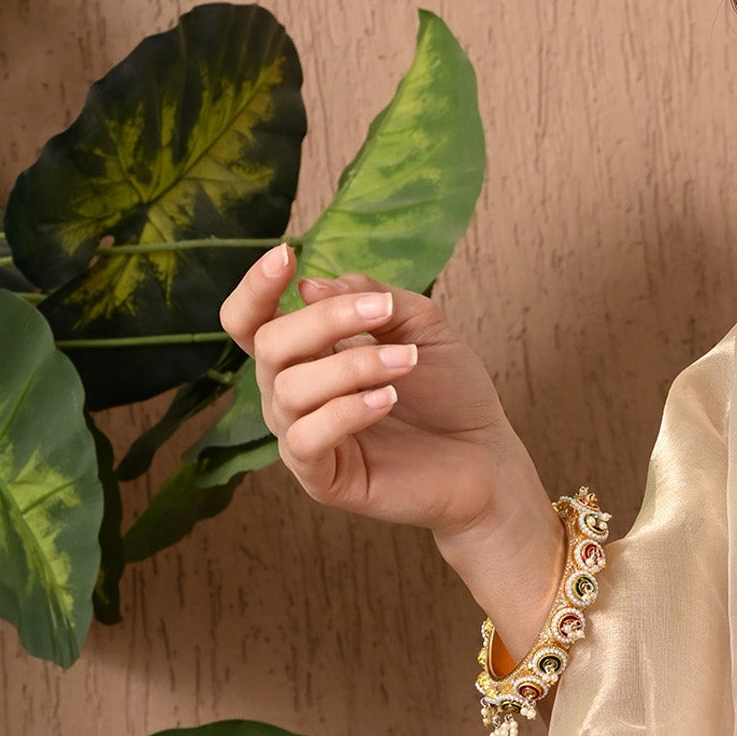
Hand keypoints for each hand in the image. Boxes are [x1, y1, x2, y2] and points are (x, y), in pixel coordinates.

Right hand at [218, 243, 565, 652]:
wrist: (486, 455)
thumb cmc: (448, 389)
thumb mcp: (420, 325)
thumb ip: (371, 297)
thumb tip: (310, 287)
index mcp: (306, 353)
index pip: (250, 320)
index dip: (255, 288)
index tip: (286, 256)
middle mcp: (291, 392)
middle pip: (268, 344)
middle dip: (325, 321)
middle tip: (383, 314)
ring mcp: (302, 436)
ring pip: (288, 389)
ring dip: (352, 365)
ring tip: (407, 362)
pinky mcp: (321, 478)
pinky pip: (305, 439)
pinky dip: (344, 412)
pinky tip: (386, 400)